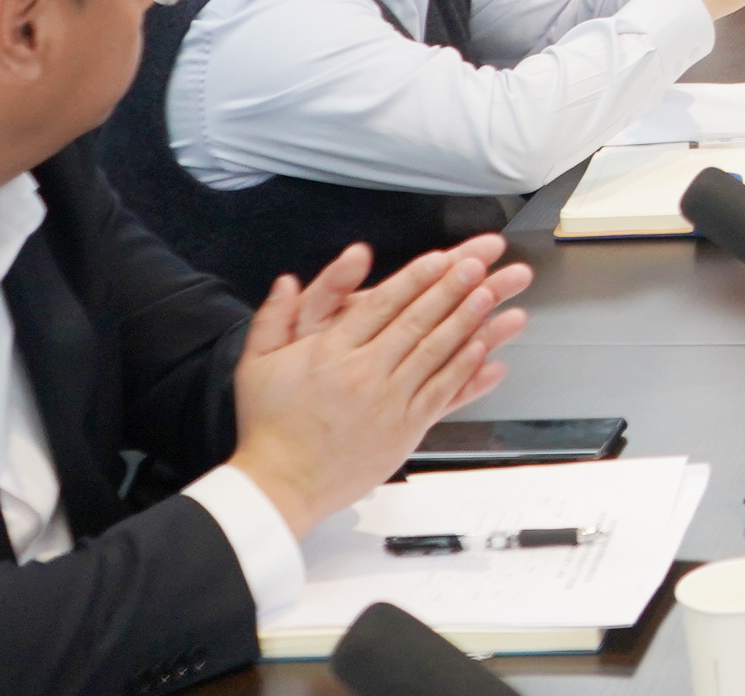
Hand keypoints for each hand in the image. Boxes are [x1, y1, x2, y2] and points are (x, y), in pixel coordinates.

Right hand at [227, 237, 532, 535]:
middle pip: (415, 322)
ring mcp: (387, 402)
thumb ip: (274, 317)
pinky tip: (484, 351)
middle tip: (479, 265)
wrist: (280, 485)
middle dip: (450, 289)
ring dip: (466, 321)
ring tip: (488, 295)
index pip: (381, 305)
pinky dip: (464, 369)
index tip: (441, 259)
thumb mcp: (256, 363)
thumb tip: (288, 282)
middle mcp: (362, 373)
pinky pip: (440, 393)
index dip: (415, 279)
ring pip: (434, 353)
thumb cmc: (270, 426)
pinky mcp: (403, 429)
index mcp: (330, 352)